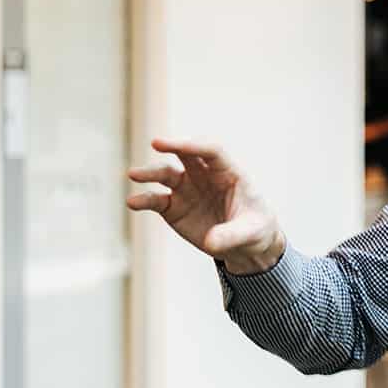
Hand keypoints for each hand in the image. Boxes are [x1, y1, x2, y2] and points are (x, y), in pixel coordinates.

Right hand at [126, 138, 282, 273]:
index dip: (195, 145)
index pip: (211, 151)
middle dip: (172, 146)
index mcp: (228, 172)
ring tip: (133, 174)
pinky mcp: (173, 207)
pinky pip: (155, 200)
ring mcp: (186, 189)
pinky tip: (133, 202)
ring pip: (166, 174)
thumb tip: (212, 243)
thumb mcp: (250, 233)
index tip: (178, 145)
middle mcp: (204, 175)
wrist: (243, 244)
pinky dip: (144, 200)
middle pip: (186, 155)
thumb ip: (232, 235)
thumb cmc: (254, 229)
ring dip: (150, 173)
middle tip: (156, 143)